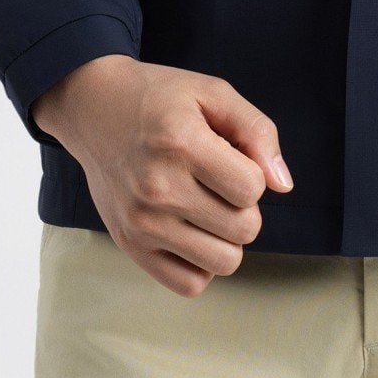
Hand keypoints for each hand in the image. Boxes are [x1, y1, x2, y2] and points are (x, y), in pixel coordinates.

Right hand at [30, 55, 292, 295]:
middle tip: (218, 181)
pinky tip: (191, 230)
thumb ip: (257, 131)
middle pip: (244, 229)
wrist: (94, 108)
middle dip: (243, 205)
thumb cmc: (158, 98)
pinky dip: (201, 263)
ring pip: (224, 262)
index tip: (232, 157)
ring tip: (207, 206)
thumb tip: (283, 185)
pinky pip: (190, 284)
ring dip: (227, 236)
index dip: (253, 172)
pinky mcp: (130, 246)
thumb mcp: (212, 92)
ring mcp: (142, 223)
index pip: (252, 188)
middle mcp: (158, 188)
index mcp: (181, 143)